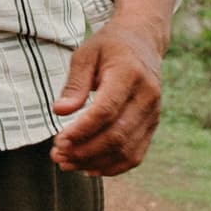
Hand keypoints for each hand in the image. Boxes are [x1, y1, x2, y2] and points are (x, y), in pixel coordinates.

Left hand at [49, 19, 166, 174]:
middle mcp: (147, 96)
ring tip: (67, 164)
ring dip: (95, 162)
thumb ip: (74, 84)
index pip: (106, 110)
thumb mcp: (86, 54)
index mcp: (129, 74)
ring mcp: (153, 113)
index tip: (59, 140)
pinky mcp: (152, 125)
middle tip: (57, 155)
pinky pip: (136, 154)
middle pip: (117, 135)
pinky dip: (113, 167)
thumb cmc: (109, 47)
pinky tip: (89, 168)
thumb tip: (60, 111)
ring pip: (127, 150)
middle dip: (85, 151)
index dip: (82, 130)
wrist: (143, 41)